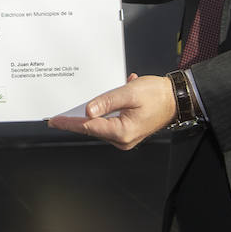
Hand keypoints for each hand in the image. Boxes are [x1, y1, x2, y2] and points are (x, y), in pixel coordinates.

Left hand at [47, 73, 174, 150]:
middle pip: (92, 128)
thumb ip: (107, 101)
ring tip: (94, 100)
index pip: (88, 126)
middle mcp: (122, 139)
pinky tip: (112, 97)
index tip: (54, 121)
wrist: (176, 99)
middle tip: (60, 114)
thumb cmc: (157, 95)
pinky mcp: (127, 132)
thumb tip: (88, 111)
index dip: (69, 123)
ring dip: (95, 112)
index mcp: (122, 131)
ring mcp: (125, 138)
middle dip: (77, 118)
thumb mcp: (129, 93)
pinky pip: (109, 122)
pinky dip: (106, 111)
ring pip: (100, 125)